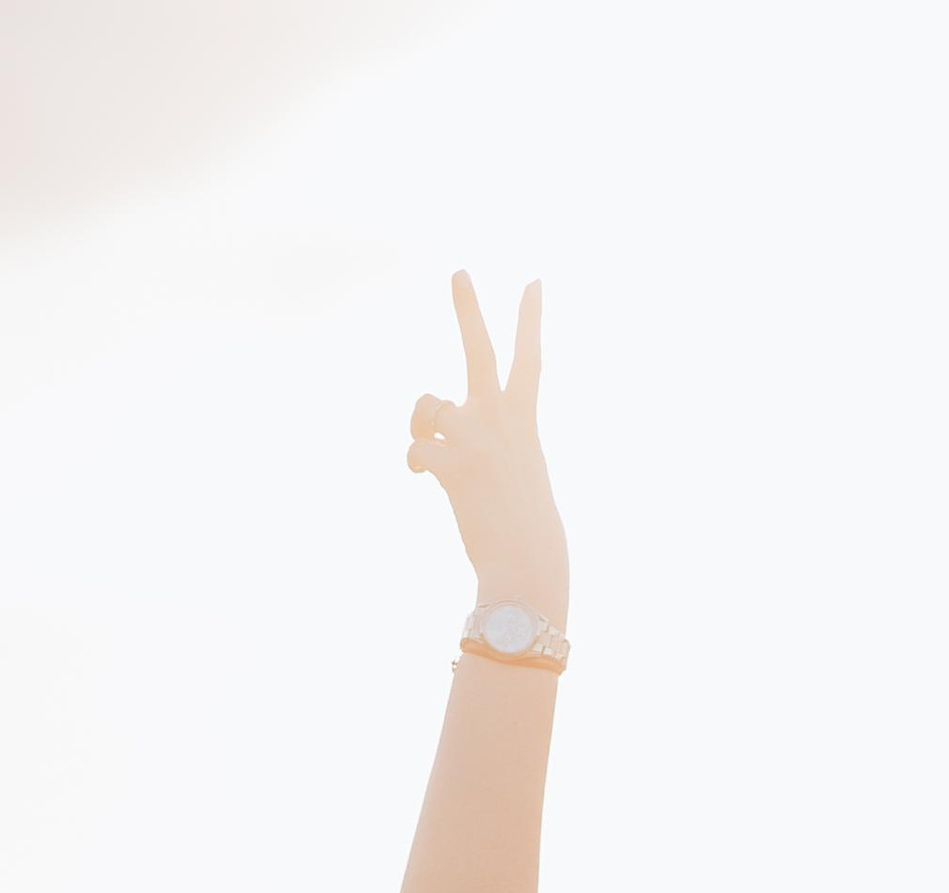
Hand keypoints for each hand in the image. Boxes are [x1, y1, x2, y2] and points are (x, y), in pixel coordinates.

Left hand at [407, 269, 567, 628]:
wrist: (526, 563)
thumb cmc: (524, 529)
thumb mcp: (517, 473)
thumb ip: (486, 440)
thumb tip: (438, 430)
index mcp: (522, 419)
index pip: (529, 359)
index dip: (530, 319)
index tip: (533, 282)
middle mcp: (500, 419)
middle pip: (480, 351)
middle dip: (468, 309)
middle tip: (459, 272)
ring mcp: (476, 439)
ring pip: (429, 405)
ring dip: (422, 422)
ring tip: (431, 449)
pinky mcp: (452, 464)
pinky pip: (416, 447)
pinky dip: (415, 459)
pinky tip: (423, 476)